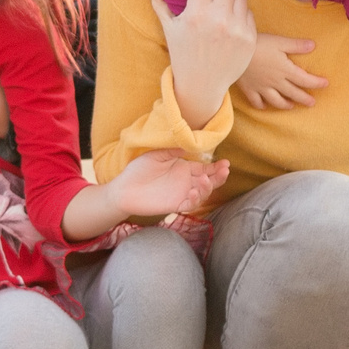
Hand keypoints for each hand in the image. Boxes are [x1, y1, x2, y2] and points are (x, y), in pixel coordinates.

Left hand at [104, 149, 231, 219]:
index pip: (206, 168)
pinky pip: (189, 205)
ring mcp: (181, 194)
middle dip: (219, 177)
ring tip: (205, 180)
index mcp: (184, 169)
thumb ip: (174, 150)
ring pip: (202, 194)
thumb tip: (190, 143)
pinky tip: (193, 192)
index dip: (217, 167)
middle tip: (224, 171)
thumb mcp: (157, 154)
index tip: (225, 163)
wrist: (123, 188)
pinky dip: (194, 200)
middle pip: (209, 182)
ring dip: (208, 188)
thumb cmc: (139, 170)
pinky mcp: (174, 205)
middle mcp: (186, 182)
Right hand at [154, 0, 255, 127]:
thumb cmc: (182, 53)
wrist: (202, 85)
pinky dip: (239, 14)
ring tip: (220, 8)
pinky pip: (248, 12)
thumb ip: (159, 0)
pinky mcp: (250, 37)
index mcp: (195, 13)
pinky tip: (229, 23)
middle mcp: (218, 19)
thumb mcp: (168, 27)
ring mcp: (236, 28)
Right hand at [237, 33, 328, 111]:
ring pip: (276, 101)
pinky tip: (264, 106)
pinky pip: (256, 101)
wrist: (233, 53)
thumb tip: (313, 45)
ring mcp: (262, 87)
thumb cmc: (258, 44)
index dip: (316, 83)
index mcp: (285, 70)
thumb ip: (296, 45)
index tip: (325, 84)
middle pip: (293, 93)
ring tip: (291, 106)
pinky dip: (262, 105)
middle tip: (312, 103)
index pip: (305, 79)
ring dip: (285, 104)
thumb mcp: (279, 41)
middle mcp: (275, 82)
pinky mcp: (249, 89)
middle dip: (304, 99)